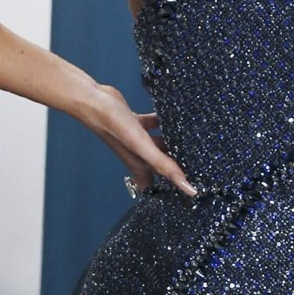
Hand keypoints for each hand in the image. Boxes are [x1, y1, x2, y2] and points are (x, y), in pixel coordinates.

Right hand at [77, 83, 197, 197]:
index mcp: (140, 166)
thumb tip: (188, 189)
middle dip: (177, 167)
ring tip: (193, 142)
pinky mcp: (136, 122)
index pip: (156, 188)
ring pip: (159, 146)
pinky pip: (154, 125)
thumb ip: (164, 165)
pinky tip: (176, 117)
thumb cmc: (115, 126)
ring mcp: (137, 138)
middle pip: (161, 167)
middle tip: (199, 166)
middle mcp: (139, 155)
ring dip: (173, 145)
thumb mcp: (142, 147)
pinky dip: (164, 123)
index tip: (189, 194)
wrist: (94, 100)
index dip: (169, 193)